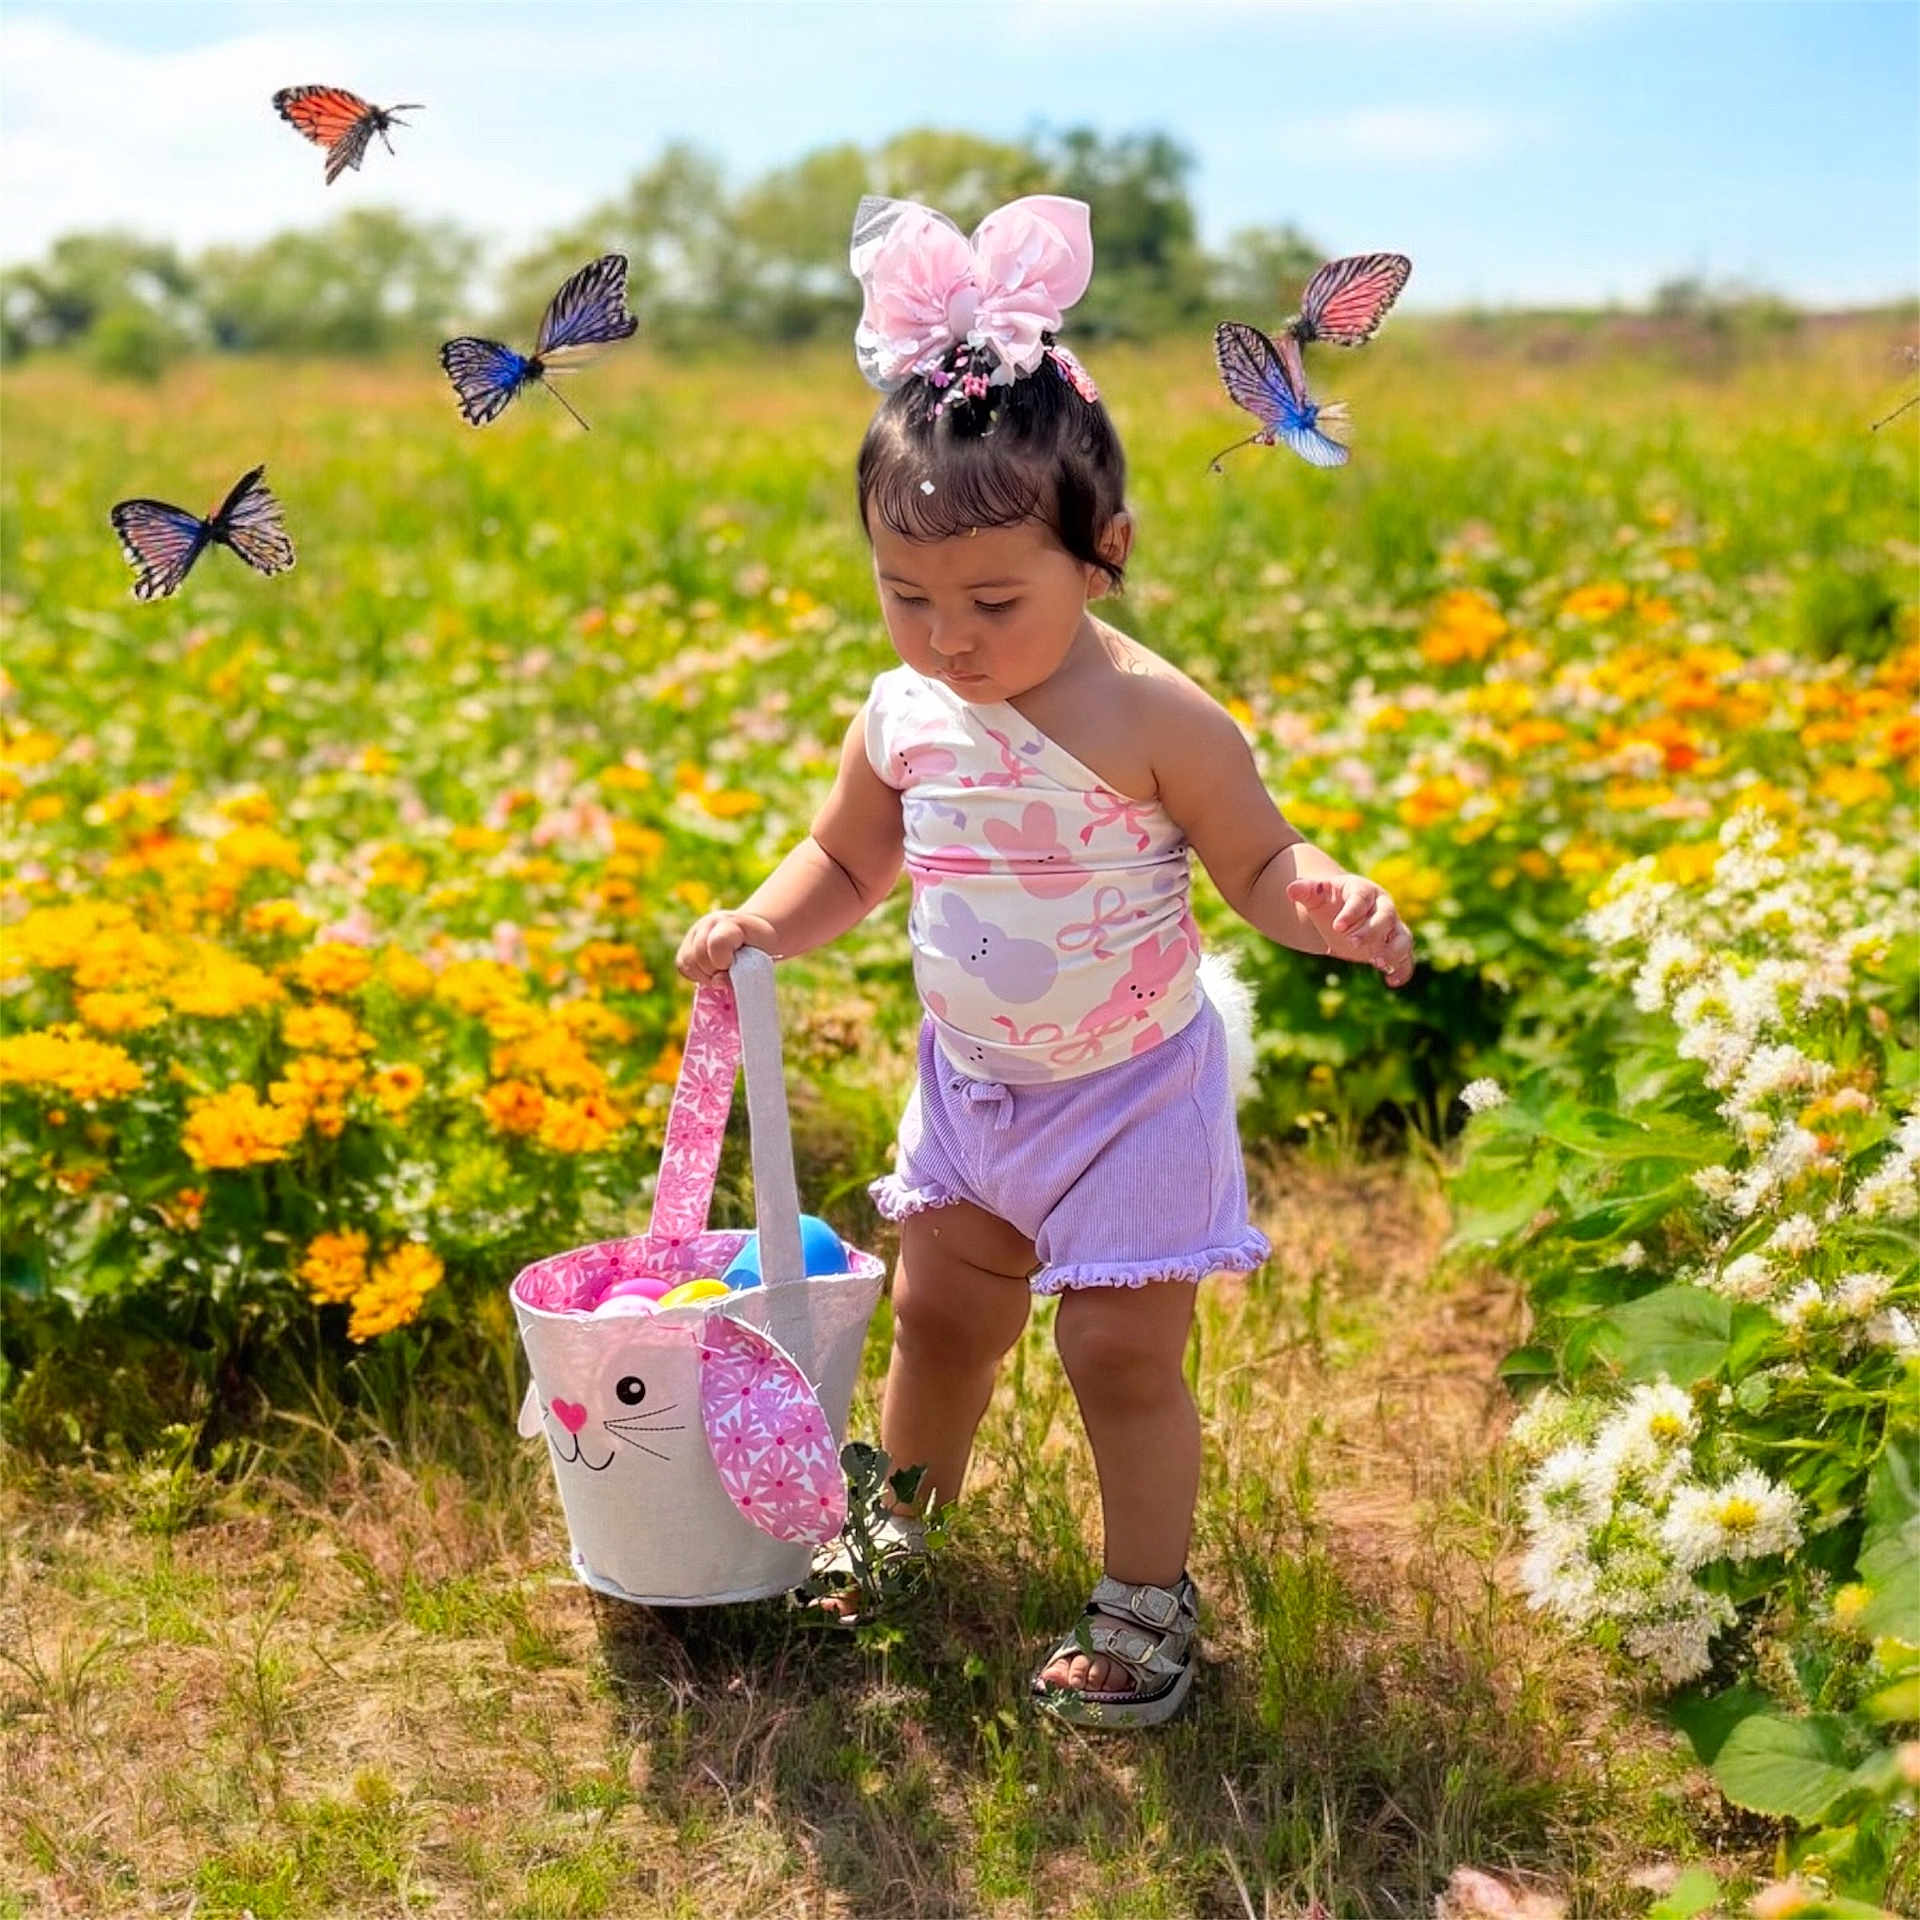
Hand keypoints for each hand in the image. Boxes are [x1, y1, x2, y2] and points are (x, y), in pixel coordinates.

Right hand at [675, 909, 779, 984]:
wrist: (753, 934)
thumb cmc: (762, 945)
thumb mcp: (765, 953)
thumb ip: (746, 968)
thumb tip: (718, 980)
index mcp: (730, 922)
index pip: (717, 944)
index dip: (724, 962)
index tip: (735, 965)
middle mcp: (707, 924)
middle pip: (699, 956)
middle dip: (715, 971)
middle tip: (730, 971)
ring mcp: (694, 932)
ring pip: (687, 962)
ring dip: (705, 975)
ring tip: (722, 971)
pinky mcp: (685, 945)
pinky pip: (682, 965)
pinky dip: (696, 974)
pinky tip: (711, 971)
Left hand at [1286, 875, 1416, 988]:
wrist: (1342, 916)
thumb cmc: (1329, 903)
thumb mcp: (1316, 896)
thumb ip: (1306, 891)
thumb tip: (1291, 888)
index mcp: (1363, 890)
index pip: (1360, 898)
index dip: (1351, 912)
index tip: (1336, 927)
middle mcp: (1383, 907)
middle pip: (1384, 917)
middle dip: (1370, 931)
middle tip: (1352, 944)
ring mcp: (1392, 927)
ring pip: (1402, 937)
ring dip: (1393, 951)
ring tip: (1378, 963)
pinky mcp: (1393, 946)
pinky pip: (1406, 958)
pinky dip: (1403, 970)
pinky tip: (1392, 982)